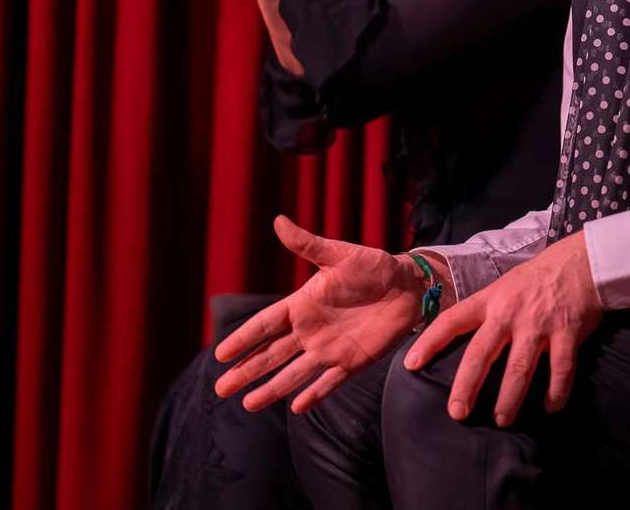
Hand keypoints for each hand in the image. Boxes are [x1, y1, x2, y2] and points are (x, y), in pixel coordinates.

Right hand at [212, 216, 425, 412]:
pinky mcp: (353, 362)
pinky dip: (314, 394)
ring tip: (248, 404)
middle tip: (221, 389)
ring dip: (272, 388)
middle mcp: (310, 331)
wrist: (409, 285)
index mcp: (303, 305)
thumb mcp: (340, 254)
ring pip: (294, 373)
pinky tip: (296, 408)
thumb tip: (278, 221)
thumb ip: (309, 245)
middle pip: (271, 355)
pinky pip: (330, 381)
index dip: (244, 339)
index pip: (265, 324)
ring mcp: (330, 348)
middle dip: (246, 371)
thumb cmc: (373, 266)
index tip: (221, 354)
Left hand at [403, 232, 601, 427]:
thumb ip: (485, 312)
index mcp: (490, 299)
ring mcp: (540, 323)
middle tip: (457, 413)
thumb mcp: (504, 287)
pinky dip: (556, 391)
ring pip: (519, 367)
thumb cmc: (537, 279)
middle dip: (466, 386)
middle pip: (482, 353)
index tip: (411, 365)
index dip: (429, 342)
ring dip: (509, 398)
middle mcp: (510, 312)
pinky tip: (550, 407)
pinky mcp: (568, 332)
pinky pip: (561, 368)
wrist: (581, 261)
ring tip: (502, 420)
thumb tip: (460, 341)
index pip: (452, 320)